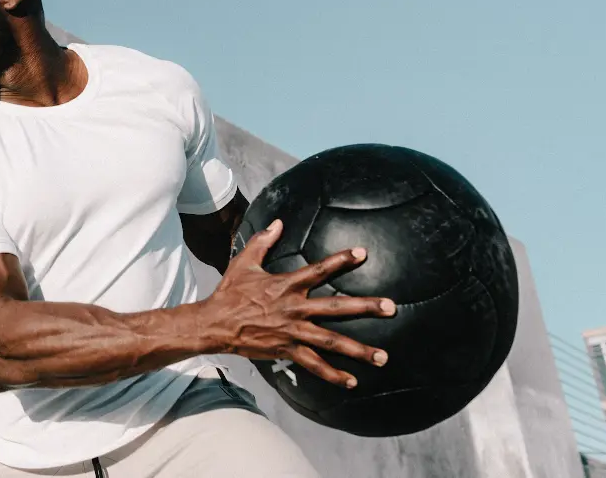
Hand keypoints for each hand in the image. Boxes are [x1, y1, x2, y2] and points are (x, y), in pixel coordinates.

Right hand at [200, 219, 395, 387]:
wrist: (215, 323)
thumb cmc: (230, 292)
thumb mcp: (244, 262)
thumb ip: (263, 241)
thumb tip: (278, 222)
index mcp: (286, 285)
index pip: (319, 269)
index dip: (341, 260)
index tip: (362, 253)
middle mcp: (294, 308)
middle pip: (336, 308)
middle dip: (365, 307)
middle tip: (391, 307)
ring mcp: (292, 331)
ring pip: (331, 341)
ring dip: (358, 350)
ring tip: (383, 357)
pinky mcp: (286, 350)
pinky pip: (313, 364)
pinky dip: (332, 374)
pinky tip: (352, 382)